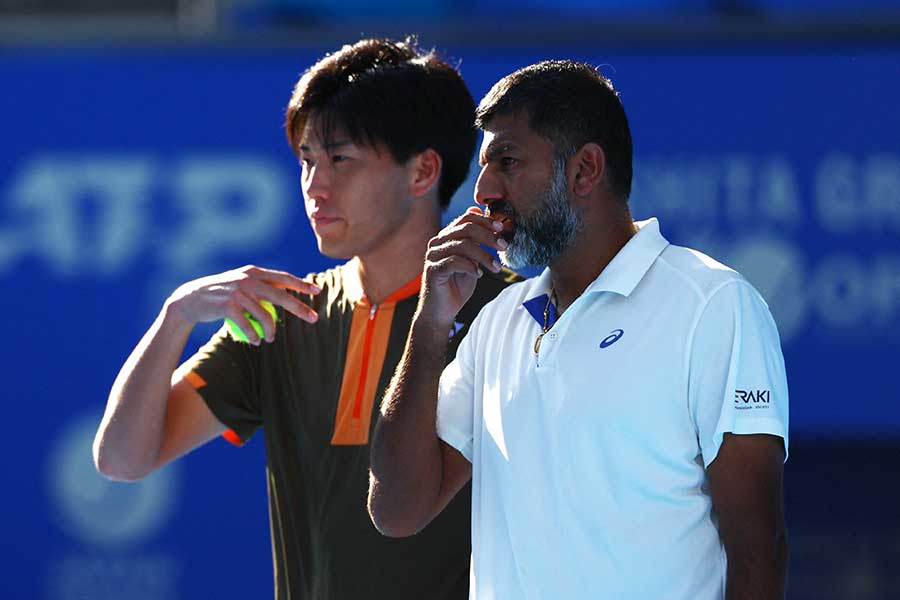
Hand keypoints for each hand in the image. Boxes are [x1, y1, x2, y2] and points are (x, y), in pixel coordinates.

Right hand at [165, 265, 320, 344]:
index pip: (282, 277)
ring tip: (270, 339)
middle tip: (313, 319)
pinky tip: (255, 341)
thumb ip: (260, 286)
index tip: (318, 291)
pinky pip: (248, 325)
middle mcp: (247, 279)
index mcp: (253, 272)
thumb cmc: (220, 295)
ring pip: (264, 316)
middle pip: (280, 295)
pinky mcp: (228, 306)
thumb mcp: (240, 284)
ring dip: (270, 331)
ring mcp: (237, 292)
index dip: (301, 285)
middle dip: (299, 308)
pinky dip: (253, 335)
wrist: (190, 300)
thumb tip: (287, 295)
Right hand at [419, 207, 507, 327]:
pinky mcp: (432, 270)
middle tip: (504, 246)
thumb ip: (476, 241)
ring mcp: (433, 256)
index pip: (467, 218)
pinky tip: (478, 274)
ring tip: (496, 268)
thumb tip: (480, 213)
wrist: (442, 311)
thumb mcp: (472, 260)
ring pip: (463, 245)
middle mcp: (437, 242)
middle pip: (466, 228)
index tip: (502, 228)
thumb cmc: (457, 285)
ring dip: (484, 255)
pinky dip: (470, 267)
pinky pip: (454, 262)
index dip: (486, 220)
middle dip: (489, 236)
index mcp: (447, 236)